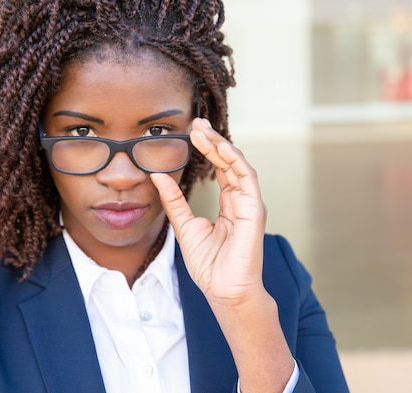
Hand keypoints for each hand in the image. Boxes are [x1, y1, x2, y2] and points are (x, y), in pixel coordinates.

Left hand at [151, 117, 266, 305]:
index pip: (220, 168)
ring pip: (238, 164)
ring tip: (203, 130)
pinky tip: (220, 147)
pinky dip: (235, 160)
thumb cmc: (209, 265)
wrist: (224, 290)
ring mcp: (250, 203)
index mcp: (229, 205)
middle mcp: (241, 200)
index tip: (192, 132)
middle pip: (229, 162)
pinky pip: (247, 177)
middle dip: (214, 140)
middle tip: (197, 122)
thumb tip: (157, 176)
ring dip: (221, 144)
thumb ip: (174, 200)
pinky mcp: (254, 209)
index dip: (208, 149)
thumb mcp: (184, 226)